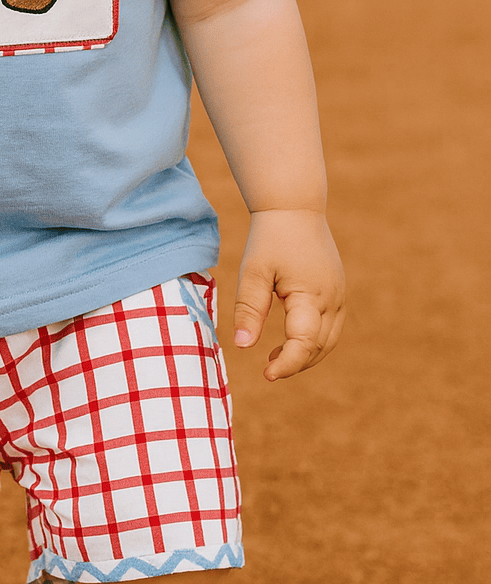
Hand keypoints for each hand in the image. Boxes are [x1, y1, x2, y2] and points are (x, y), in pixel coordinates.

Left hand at [233, 210, 344, 380]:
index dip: (288, 363)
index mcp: (312, 294)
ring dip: (306, 355)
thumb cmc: (270, 239)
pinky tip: (288, 341)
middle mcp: (333, 299)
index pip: (305, 342)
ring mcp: (339, 296)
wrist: (294, 208)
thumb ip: (249, 309)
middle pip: (320, 347)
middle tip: (268, 371)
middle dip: (296, 363)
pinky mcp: (337, 292)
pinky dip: (313, 341)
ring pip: (328, 341)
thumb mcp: (253, 272)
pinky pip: (330, 328)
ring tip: (275, 359)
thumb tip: (243, 346)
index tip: (266, 375)